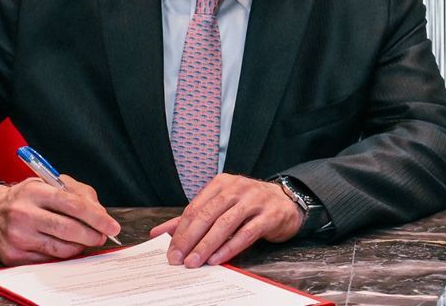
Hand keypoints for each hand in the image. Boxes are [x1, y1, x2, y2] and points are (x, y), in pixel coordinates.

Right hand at [0, 176, 119, 264]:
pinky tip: (67, 247)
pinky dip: (63, 256)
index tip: (112, 225)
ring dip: (80, 247)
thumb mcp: (49, 184)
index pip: (73, 205)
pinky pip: (48, 260)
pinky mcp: (13, 256)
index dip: (97, 217)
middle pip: (69, 229)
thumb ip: (78, 193)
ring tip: (87, 241)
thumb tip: (100, 214)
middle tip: (103, 236)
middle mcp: (23, 214)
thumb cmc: (26, 197)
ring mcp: (17, 237)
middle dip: (93, 235)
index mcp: (35, 191)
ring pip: (61, 249)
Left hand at [149, 174, 302, 267]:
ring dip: (207, 245)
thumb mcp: (221, 206)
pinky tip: (218, 259)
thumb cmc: (249, 205)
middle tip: (178, 259)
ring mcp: (255, 200)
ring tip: (195, 262)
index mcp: (222, 183)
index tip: (171, 252)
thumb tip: (158, 233)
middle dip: (190, 239)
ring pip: (225, 224)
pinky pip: (247, 233)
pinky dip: (230, 247)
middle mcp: (238, 188)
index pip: (195, 208)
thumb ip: (191, 219)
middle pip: (208, 215)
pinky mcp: (270, 215)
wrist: (286, 202)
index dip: (180, 231)